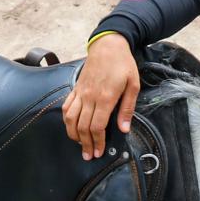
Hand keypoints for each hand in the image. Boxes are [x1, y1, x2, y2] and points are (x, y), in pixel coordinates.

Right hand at [61, 36, 140, 159]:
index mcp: (106, 97)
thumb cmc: (123, 64)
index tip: (99, 152)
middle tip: (89, 156)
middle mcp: (90, 96)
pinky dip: (66, 120)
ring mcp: (81, 92)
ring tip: (80, 145)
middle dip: (85, 144)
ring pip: (71, 118)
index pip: (97, 126)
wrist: (108, 45)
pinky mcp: (76, 88)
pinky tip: (71, 128)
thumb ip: (127, 108)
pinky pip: (66, 106)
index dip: (97, 141)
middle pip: (83, 126)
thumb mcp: (133, 85)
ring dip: (74, 134)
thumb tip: (124, 129)